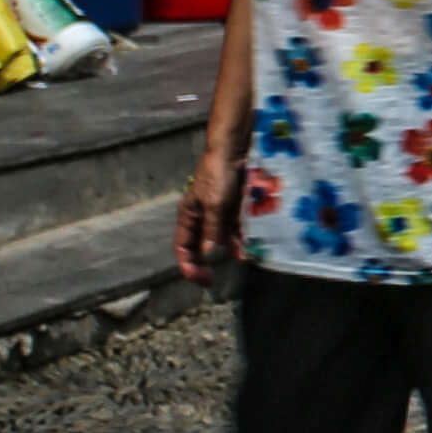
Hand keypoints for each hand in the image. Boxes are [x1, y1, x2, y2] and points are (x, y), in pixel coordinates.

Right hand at [176, 137, 244, 277]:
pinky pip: (235, 228)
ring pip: (221, 238)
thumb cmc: (217, 176)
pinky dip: (241, 238)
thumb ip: (212, 230)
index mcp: (188, 217)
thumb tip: (208, 254)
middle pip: (200, 246)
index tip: (199, 279)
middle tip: (212, 280)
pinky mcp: (233, 208)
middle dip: (205, 263)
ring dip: (229, 249)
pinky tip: (248, 247)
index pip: (183, 247)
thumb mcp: (214, 205)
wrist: (233, 152)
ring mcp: (218, 213)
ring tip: (242, 259)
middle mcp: (201, 218)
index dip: (188, 264)